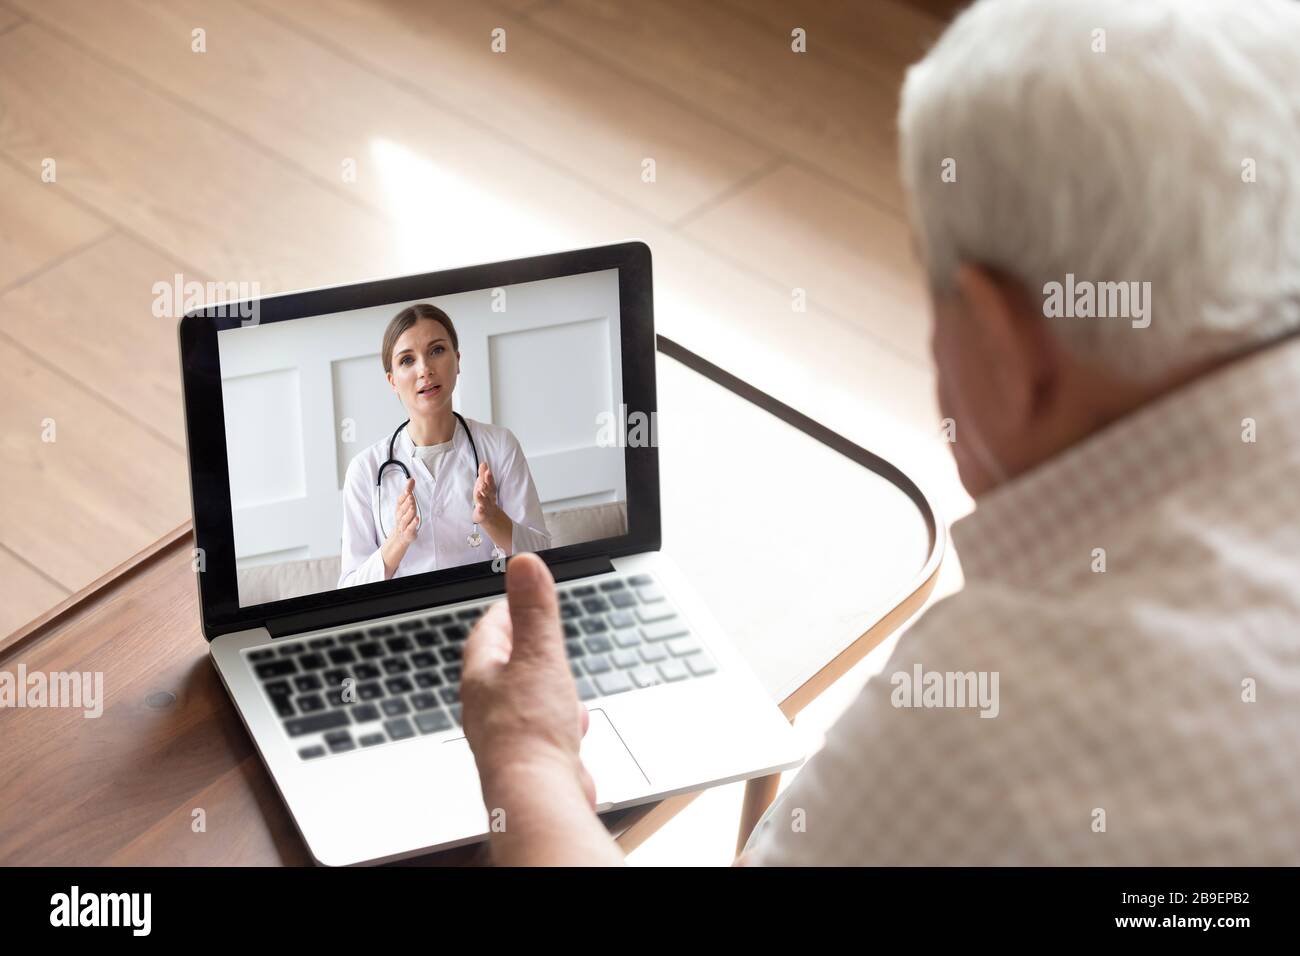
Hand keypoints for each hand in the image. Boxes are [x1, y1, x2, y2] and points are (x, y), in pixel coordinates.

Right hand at [381, 477, 418, 576]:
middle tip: (410, 495)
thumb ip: (408, 493)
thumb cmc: (403, 522)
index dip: (404, 493)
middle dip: (406, 502)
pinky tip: (417, 520)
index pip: (400, 500)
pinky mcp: (407, 535)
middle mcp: (399, 518)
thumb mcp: (405, 507)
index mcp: (399, 511)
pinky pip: (409, 530)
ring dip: (409, 512)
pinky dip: (413, 525)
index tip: (409, 485)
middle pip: (402, 509)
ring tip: (413, 506)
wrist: (397, 541)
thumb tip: (411, 479)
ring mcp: (403, 527)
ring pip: (405, 519)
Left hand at [462, 553, 594, 806]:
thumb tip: (524, 562)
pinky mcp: (525, 756)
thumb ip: (535, 610)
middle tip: (542, 634)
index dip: (508, 610)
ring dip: (548, 686)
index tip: (520, 596)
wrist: (536, 794)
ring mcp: (504, 733)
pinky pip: (540, 728)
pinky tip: (572, 725)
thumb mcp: (540, 655)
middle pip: (505, 663)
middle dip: (531, 649)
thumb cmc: (530, 729)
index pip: (489, 629)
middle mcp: (486, 704)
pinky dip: (557, 719)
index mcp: (480, 674)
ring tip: (563, 682)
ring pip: (525, 697)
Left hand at [471, 462, 498, 523]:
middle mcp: (490, 498)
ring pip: (485, 502)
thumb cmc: (485, 497)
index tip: (488, 472)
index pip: (491, 483)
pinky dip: (482, 510)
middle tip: (483, 482)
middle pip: (489, 492)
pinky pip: (483, 513)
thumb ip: (483, 474)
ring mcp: (487, 506)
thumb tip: (484, 463)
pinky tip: (479, 508)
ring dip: (483, 497)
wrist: (490, 515)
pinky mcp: (483, 514)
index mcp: (490, 490)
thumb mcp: (483, 485)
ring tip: (479, 492)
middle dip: (487, 487)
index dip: (489, 478)